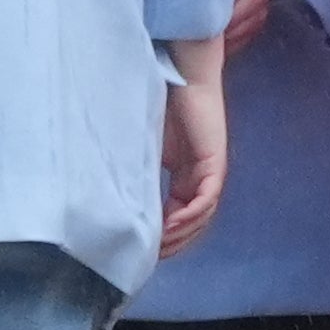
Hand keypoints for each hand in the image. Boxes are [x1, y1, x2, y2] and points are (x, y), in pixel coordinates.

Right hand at [157, 36, 229, 258]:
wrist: (184, 73)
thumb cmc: (163, 101)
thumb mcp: (145, 144)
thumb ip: (140, 167)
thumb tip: (116, 191)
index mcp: (187, 174)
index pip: (180, 214)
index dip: (165, 234)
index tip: (145, 247)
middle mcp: (201, 176)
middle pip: (193, 222)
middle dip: (173, 243)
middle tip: (151, 257)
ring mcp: (209, 171)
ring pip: (201, 216)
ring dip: (181, 234)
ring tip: (159, 247)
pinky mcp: (213, 163)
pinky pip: (205, 199)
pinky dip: (189, 216)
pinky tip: (170, 226)